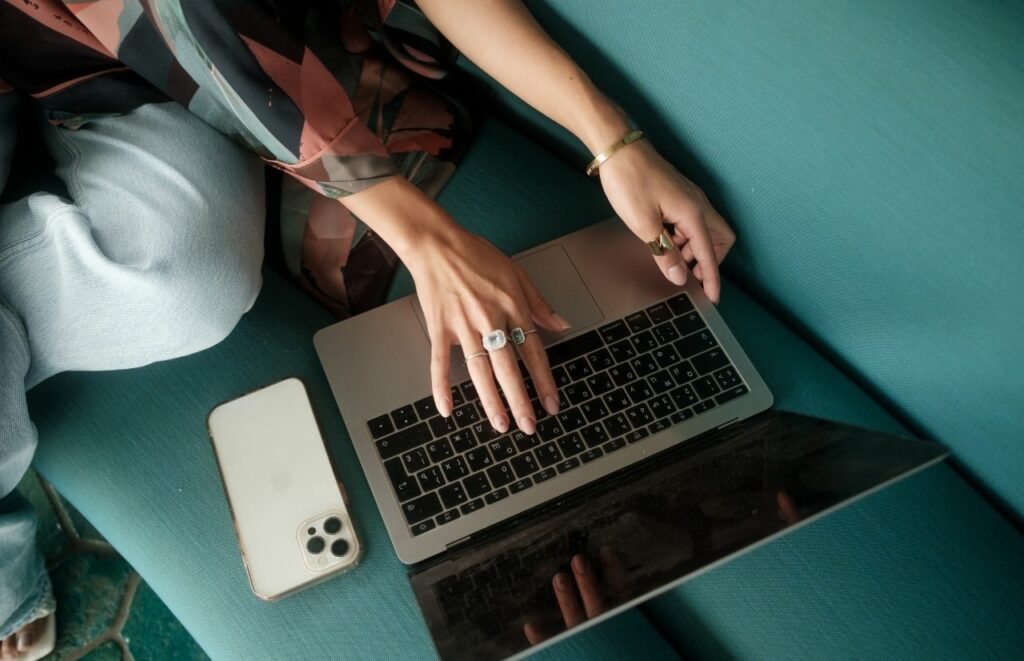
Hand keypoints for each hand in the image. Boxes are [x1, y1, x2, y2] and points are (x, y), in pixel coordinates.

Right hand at [404, 224, 568, 432]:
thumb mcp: (517, 274)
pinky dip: (442, 386)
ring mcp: (463, 325)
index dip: (543, 380)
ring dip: (490, 400)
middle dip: (520, 400)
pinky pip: (440, 362)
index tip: (551, 403)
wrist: (437, 244)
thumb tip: (561, 325)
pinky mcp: (440, 327)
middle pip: (509, 367)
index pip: (533, 352)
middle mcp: (491, 319)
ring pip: (480, 370)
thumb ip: (539, 303)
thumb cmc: (476, 255)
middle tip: (528, 426)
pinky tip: (447, 409)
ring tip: (500, 424)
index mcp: (513, 307)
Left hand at [523, 548, 627, 644]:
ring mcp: (588, 647)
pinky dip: (542, 639)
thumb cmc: (619, 647)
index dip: (615, 574)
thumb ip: (628, 606)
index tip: (606, 551)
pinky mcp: (570, 655)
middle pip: (598, 607)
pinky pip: (554, 649)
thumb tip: (626, 572)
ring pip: (577, 624)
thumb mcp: (634, 630)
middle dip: (588, 584)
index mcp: (624, 627)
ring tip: (558, 578)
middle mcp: (605, 636)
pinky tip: (530, 626)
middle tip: (578, 560)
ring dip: (567, 601)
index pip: (623, 598)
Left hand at [597, 140, 734, 302]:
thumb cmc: (628, 180)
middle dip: (709, 259)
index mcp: (693, 213)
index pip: (710, 254)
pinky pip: (691, 221)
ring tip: (668, 255)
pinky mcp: (678, 194)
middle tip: (687, 273)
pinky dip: (683, 236)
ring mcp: (689, 197)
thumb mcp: (643, 224)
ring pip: (705, 230)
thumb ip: (664, 253)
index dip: (711, 279)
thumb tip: (679, 277)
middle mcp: (697, 204)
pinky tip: (661, 238)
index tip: (712, 298)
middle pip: (720, 239)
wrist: (617, 147)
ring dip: (693, 247)